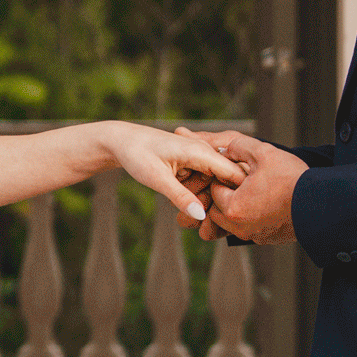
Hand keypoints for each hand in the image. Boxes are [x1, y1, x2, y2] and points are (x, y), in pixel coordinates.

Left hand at [106, 123, 244, 223]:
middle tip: (185, 203)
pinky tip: (176, 189)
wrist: (122, 141)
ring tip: (175, 192)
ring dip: (200, 195)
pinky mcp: (194, 160)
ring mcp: (200, 155)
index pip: (235, 174)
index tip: (219, 212)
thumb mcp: (157, 179)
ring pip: (214, 183)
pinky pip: (204, 179)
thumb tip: (201, 215)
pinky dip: (194, 190)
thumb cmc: (137, 154)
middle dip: (212, 198)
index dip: (233, 195)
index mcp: (200, 151)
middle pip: (225, 182)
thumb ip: (181, 197)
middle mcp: (205, 150)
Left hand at [205, 136, 304, 244]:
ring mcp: (255, 235)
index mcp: (234, 208)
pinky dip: (255, 216)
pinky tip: (270, 201)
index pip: (214, 189)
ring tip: (258, 189)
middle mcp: (240, 227)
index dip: (223, 176)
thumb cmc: (292, 179)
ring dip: (241, 206)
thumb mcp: (263, 153)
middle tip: (243, 179)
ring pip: (235, 221)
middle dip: (227, 194)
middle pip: (219, 209)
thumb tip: (225, 149)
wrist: (322, 203)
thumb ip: (238, 147)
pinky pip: (253, 227)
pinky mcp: (269, 239)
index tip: (237, 168)